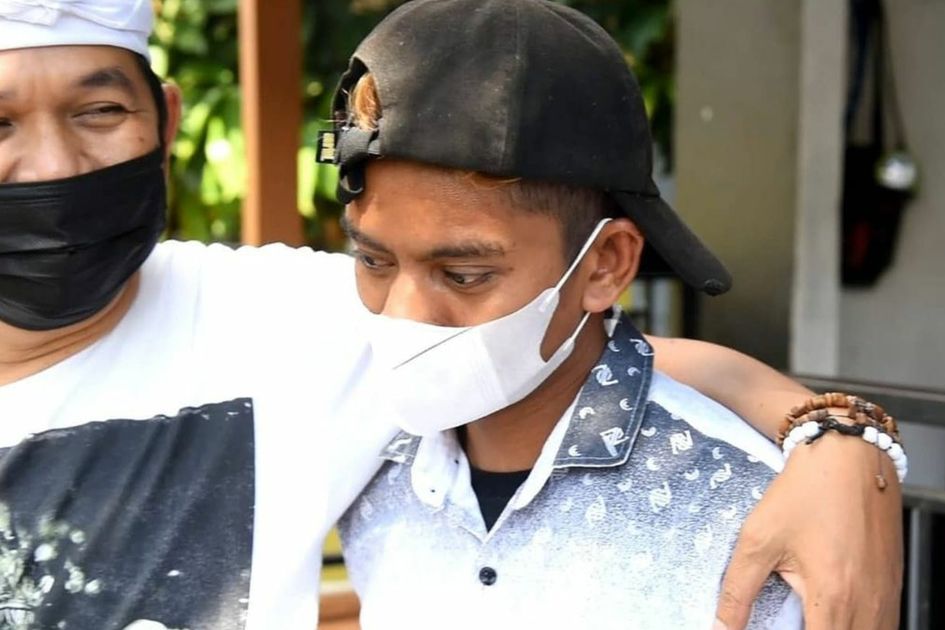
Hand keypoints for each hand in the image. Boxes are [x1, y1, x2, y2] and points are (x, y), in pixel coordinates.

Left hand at [714, 432, 902, 628]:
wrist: (849, 456)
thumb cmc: (804, 492)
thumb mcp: (758, 539)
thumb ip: (737, 591)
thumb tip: (720, 627)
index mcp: (833, 595)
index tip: (775, 629)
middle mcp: (868, 602)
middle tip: (789, 619)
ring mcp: (886, 594)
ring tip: (808, 617)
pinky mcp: (893, 584)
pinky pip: (882, 624)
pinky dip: (858, 626)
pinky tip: (832, 615)